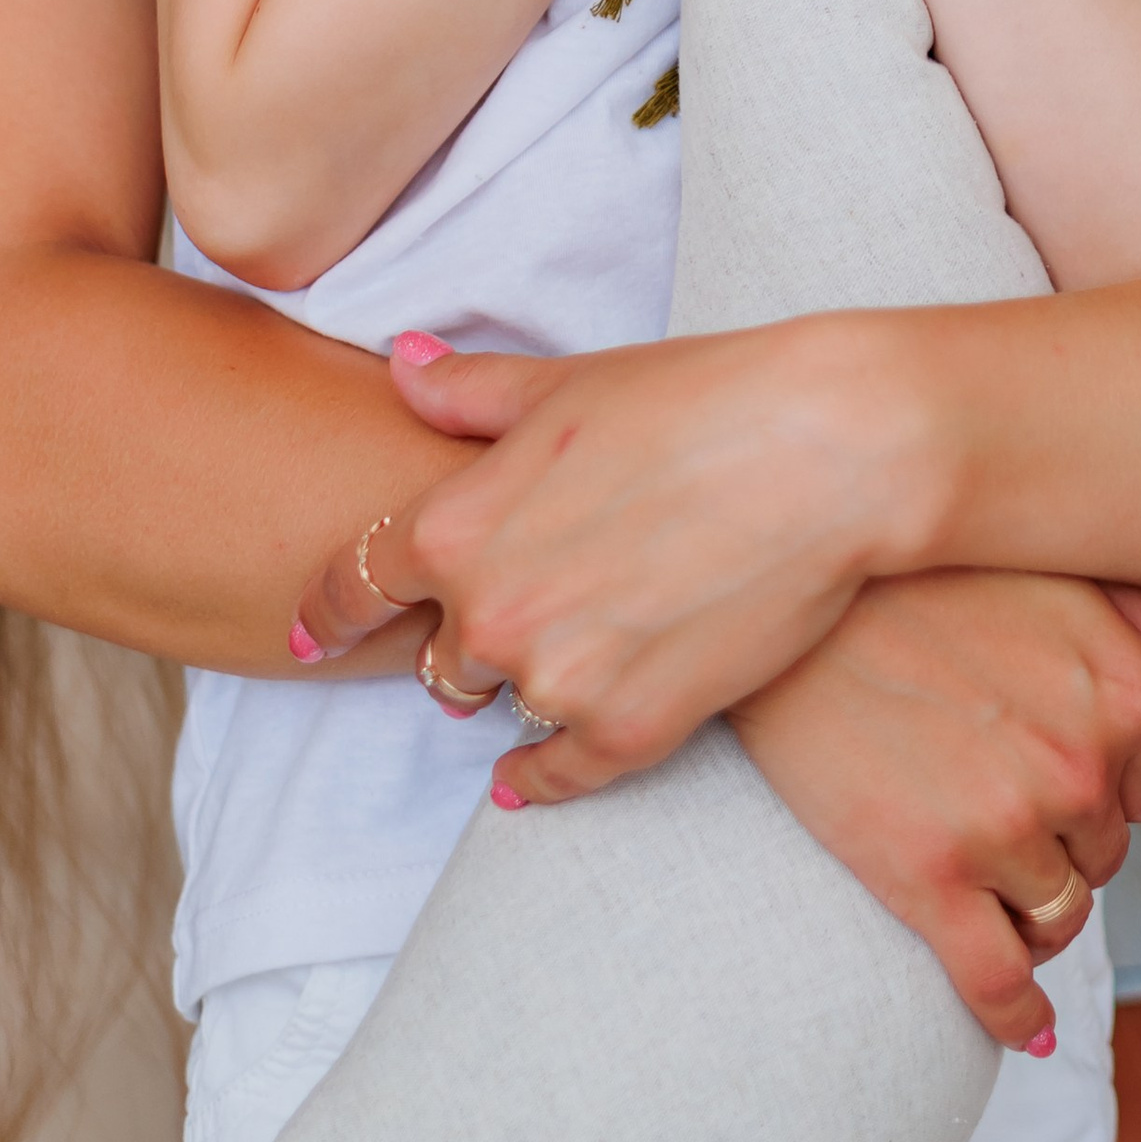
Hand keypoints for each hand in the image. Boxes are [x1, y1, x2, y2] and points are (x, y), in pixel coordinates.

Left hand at [287, 313, 918, 772]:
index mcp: (454, 528)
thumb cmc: (699, 397)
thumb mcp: (564, 383)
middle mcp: (488, 617)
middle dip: (469, 636)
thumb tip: (401, 365)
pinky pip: (557, 776)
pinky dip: (542, 775)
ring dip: (527, 682)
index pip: (353, 587)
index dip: (329, 612)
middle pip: (437, 658)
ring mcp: (557, 682)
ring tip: (574, 646)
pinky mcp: (631, 731)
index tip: (313, 635)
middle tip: (525, 604)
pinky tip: (532, 773)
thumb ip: (467, 392)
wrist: (827, 452)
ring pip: (502, 707)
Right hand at [734, 570, 1140, 1048]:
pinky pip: (996, 980)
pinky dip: (1017, 1016)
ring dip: (1032, 916)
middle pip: (1101, 856)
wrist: (786, 606)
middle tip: (989, 809)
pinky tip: (1026, 1030)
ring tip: (980, 886)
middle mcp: (1077, 764)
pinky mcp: (928, 877)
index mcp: (1119, 692)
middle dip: (1061, 846)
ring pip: (1057, 918)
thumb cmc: (920, 578)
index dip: (1098, 794)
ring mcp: (1004, 828)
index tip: (1045, 779)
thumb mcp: (1054, 573)